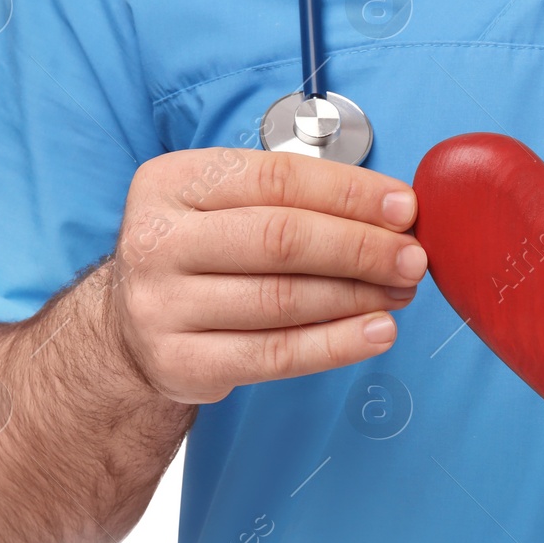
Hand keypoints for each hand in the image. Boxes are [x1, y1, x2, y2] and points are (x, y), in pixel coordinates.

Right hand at [104, 148, 425, 403]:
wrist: (131, 326)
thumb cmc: (204, 252)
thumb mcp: (228, 203)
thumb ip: (297, 199)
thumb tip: (393, 214)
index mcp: (172, 182)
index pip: (278, 180)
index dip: (351, 194)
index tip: (405, 209)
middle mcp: (157, 240)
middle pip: (282, 239)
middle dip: (362, 248)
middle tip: (412, 258)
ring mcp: (161, 305)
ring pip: (283, 299)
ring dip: (358, 296)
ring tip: (401, 292)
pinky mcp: (179, 362)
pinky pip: (275, 354)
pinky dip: (337, 345)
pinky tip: (377, 332)